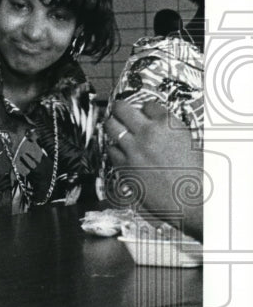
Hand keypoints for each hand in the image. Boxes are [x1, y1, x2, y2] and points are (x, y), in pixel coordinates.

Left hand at [104, 99, 202, 237]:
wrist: (190, 201)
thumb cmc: (196, 175)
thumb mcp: (190, 144)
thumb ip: (171, 131)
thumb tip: (159, 125)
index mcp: (168, 125)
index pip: (148, 104)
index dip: (145, 109)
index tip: (144, 114)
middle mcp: (148, 133)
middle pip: (122, 108)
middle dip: (120, 109)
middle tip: (121, 113)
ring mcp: (133, 149)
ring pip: (110, 126)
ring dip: (113, 126)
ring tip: (116, 129)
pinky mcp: (124, 166)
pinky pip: (110, 149)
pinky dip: (114, 148)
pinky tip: (122, 152)